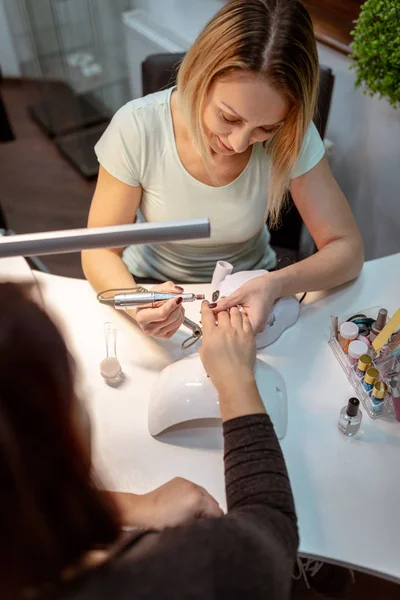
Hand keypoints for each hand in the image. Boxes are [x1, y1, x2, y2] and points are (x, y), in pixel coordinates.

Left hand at [113, 478, 222, 528]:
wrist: (143, 513)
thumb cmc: (163, 525)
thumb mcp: (188, 529)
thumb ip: (204, 525)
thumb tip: (212, 525)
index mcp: (198, 499)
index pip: (218, 512)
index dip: (215, 524)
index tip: (208, 531)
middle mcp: (195, 487)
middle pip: (212, 501)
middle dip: (209, 513)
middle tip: (200, 525)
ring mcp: (187, 482)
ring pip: (203, 494)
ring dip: (201, 504)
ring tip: (190, 516)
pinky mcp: (179, 480)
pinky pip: (193, 489)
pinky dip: (192, 497)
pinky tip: (183, 506)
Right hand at [131, 281, 184, 338]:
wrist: (146, 309)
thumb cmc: (149, 300)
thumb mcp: (156, 290)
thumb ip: (168, 287)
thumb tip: (179, 291)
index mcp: (142, 317)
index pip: (162, 313)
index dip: (172, 305)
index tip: (178, 298)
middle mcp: (148, 329)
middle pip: (171, 318)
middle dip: (178, 306)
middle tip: (178, 299)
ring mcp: (156, 334)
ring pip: (177, 322)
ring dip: (180, 311)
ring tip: (176, 305)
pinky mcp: (165, 336)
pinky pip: (178, 326)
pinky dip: (180, 317)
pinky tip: (174, 312)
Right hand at [199, 302, 264, 420]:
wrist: (235, 377)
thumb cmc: (218, 371)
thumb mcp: (205, 356)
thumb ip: (205, 344)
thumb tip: (208, 340)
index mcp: (211, 334)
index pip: (207, 315)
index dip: (206, 307)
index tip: (206, 304)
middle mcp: (224, 329)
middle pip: (222, 312)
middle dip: (220, 309)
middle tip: (220, 309)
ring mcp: (238, 331)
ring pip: (235, 312)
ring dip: (232, 309)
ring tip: (232, 309)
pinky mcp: (249, 334)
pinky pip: (246, 320)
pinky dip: (243, 316)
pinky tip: (242, 315)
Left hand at [211, 273, 280, 333]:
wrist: (270, 285)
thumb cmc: (260, 288)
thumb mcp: (240, 294)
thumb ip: (226, 303)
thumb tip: (212, 308)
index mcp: (255, 322)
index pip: (236, 332)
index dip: (223, 327)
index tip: (214, 320)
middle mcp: (257, 327)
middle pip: (237, 332)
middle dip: (225, 325)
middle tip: (216, 315)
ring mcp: (256, 326)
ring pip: (239, 329)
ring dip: (229, 322)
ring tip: (223, 313)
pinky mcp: (253, 323)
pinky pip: (242, 325)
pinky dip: (235, 320)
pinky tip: (230, 314)